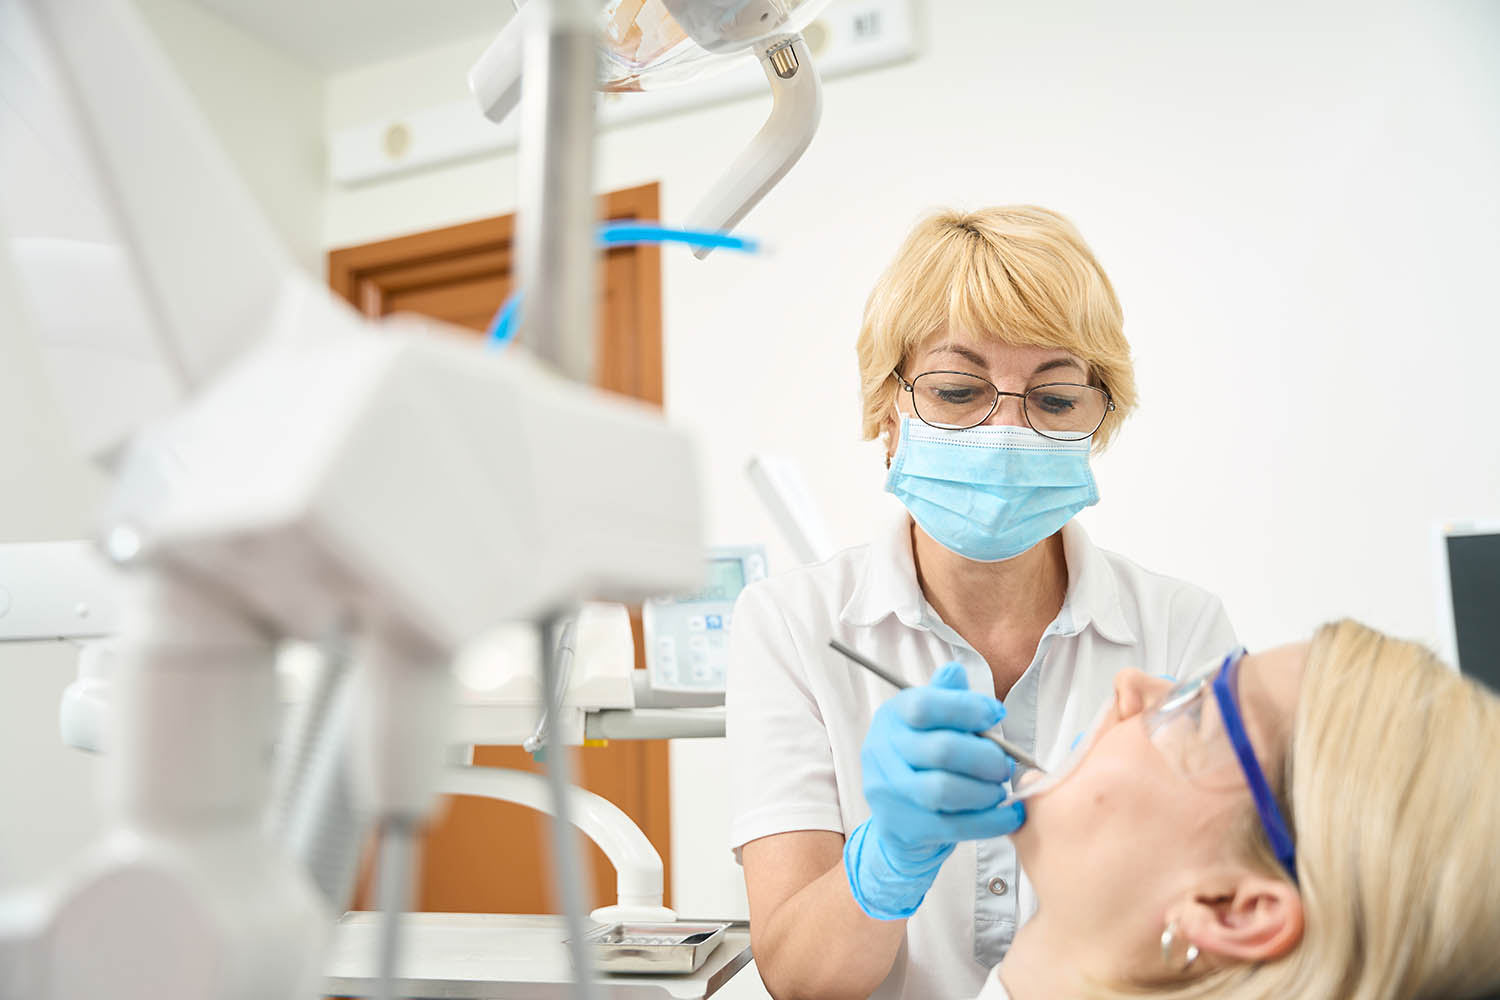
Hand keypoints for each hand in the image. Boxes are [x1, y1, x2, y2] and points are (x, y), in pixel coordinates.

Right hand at [844, 661, 1025, 919]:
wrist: (898, 821)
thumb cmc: (924, 761)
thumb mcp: (929, 724)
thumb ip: (945, 698)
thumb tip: (955, 671)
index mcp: (892, 717)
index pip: (925, 705)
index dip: (967, 707)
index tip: (997, 713)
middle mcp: (882, 751)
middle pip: (941, 749)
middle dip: (985, 757)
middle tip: (1005, 764)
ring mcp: (889, 792)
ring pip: (944, 790)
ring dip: (985, 791)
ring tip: (1000, 789)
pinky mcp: (904, 827)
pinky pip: (953, 826)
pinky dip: (991, 822)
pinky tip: (1011, 815)